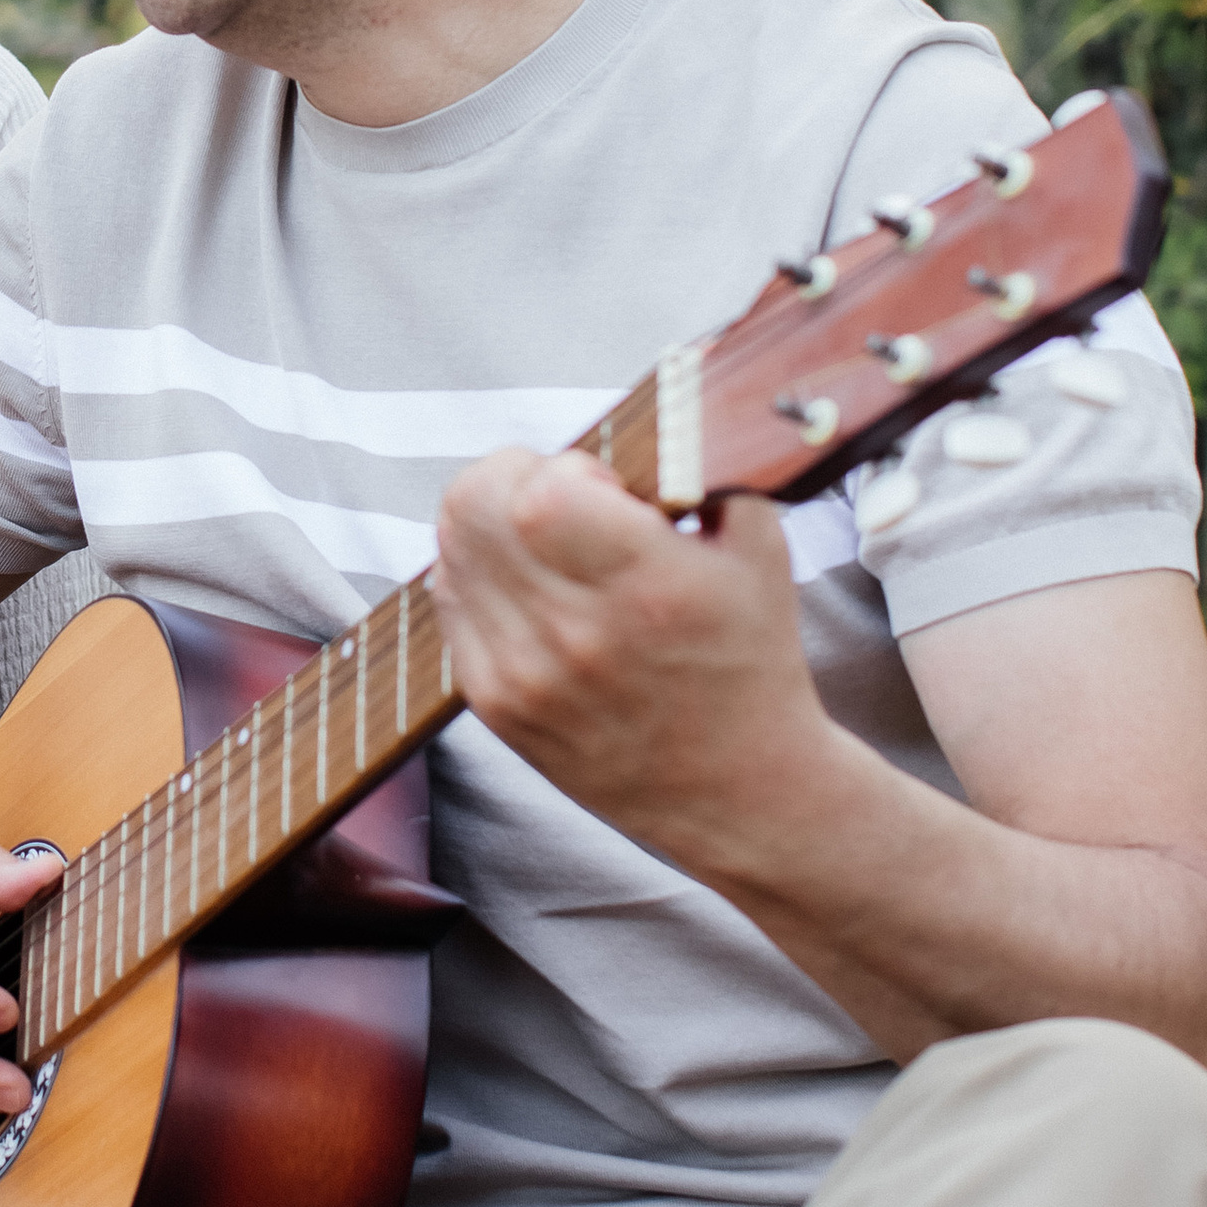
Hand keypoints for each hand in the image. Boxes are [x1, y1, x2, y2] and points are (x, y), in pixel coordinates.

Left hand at [432, 449, 833, 859]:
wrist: (740, 792)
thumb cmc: (751, 661)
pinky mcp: (494, 707)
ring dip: (492, 524)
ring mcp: (523, 677)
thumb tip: (645, 414)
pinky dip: (480, 577)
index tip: (605, 488)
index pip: (541, 491)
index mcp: (645, 589)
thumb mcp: (757, 547)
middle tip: (561, 497)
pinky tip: (533, 587)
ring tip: (550, 544)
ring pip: (451, 551)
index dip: (566, 470)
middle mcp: (573, 636)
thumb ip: (698, 466)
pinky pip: (450, 605)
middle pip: (472, 508)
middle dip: (514, 477)